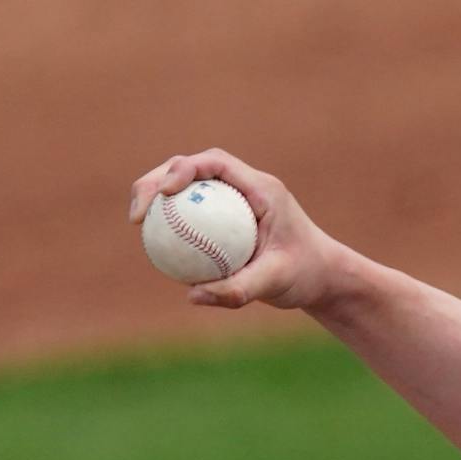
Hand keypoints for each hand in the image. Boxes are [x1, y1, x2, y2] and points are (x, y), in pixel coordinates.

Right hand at [128, 148, 346, 309]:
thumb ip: (238, 289)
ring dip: (158, 196)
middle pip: (193, 168)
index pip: (216, 163)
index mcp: (261, 188)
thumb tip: (192, 296)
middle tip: (136, 212)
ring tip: (136, 222)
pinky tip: (152, 244)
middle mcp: (246, 187)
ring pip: (189, 188)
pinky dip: (172, 223)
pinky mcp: (228, 217)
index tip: (163, 194)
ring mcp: (235, 200)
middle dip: (157, 179)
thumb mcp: (276, 282)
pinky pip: (193, 213)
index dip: (183, 169)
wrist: (324, 277)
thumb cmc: (306, 274)